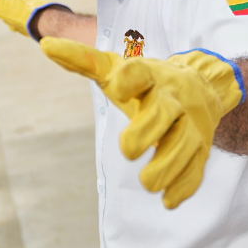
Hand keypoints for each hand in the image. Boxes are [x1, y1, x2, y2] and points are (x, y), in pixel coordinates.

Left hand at [41, 38, 242, 208]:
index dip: (130, 78)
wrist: (203, 86)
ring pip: (184, 145)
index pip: (141, 73)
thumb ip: (82, 60)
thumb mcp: (116, 69)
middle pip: (163, 114)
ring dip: (167, 167)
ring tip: (147, 183)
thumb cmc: (146, 82)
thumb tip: (44, 46)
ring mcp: (191, 125)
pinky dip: (184, 186)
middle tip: (126, 151)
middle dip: (146, 133)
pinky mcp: (201, 148)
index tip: (116, 87)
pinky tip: (168, 201)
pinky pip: (196, 168)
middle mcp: (174, 99)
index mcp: (150, 76)